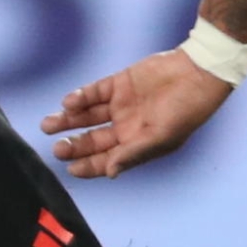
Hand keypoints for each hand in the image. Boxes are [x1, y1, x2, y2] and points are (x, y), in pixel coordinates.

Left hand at [39, 50, 235, 178]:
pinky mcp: (119, 84)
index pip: (107, 160)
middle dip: (74, 145)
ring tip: (49, 125)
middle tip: (57, 148)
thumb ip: (133, 153)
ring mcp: (121, 105)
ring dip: (69, 121)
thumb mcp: (161, 137)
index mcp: (138, 145)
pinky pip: (94, 93)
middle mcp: (127, 127)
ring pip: (87, 116)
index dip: (88, 166)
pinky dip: (80, 98)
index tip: (70, 168)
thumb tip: (111, 173)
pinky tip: (69, 103)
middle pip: (93, 140)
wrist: (198, 73)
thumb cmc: (186, 110)